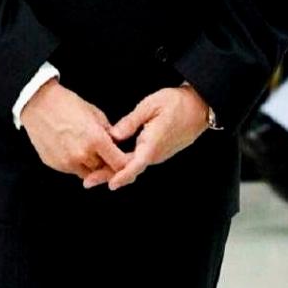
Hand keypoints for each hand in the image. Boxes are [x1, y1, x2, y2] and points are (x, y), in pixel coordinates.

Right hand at [20, 79, 129, 179]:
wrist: (37, 103)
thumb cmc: (66, 104)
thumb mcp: (95, 113)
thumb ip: (109, 133)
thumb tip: (116, 145)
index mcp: (96, 140)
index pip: (119, 164)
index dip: (124, 163)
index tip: (123, 159)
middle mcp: (82, 155)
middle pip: (104, 171)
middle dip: (107, 164)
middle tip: (105, 154)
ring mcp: (67, 162)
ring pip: (88, 174)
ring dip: (91, 166)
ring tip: (86, 148)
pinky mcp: (55, 165)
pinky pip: (72, 170)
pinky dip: (76, 163)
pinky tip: (71, 147)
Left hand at [84, 86, 209, 190]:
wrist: (199, 106)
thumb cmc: (176, 103)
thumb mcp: (149, 106)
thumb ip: (130, 122)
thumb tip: (113, 135)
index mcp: (153, 144)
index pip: (135, 165)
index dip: (121, 175)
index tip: (109, 184)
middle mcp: (156, 154)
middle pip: (130, 169)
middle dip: (109, 176)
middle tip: (88, 181)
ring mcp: (158, 154)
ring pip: (134, 166)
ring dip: (115, 171)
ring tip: (95, 174)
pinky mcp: (159, 150)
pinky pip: (139, 160)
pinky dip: (124, 164)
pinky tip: (112, 161)